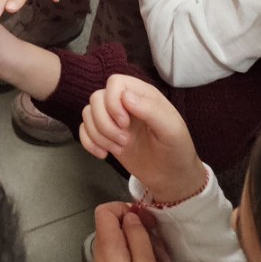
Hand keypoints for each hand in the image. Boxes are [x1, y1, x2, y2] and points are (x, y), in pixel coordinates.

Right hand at [79, 75, 204, 205]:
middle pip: (97, 98)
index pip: (115, 82)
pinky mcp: (105, 136)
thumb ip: (151, 110)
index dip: (113, 101)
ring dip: (99, 134)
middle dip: (105, 123)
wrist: (171, 178)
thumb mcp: (171, 130)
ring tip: (118, 149)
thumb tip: (125, 97)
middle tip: (125, 141)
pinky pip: (84, 130)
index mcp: (143, 95)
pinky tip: (103, 154)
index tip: (125, 123)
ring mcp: (113, 120)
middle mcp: (125, 103)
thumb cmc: (176, 150)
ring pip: (88, 113)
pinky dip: (88, 142)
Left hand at [93, 202, 166, 261]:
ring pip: (125, 237)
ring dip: (145, 243)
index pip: (105, 209)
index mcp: (108, 245)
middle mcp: (103, 250)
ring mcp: (108, 260)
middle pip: (118, 222)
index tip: (143, 217)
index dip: (125, 208)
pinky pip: (127, 252)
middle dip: (141, 228)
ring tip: (160, 259)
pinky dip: (142, 255)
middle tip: (156, 240)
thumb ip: (138, 235)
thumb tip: (133, 214)